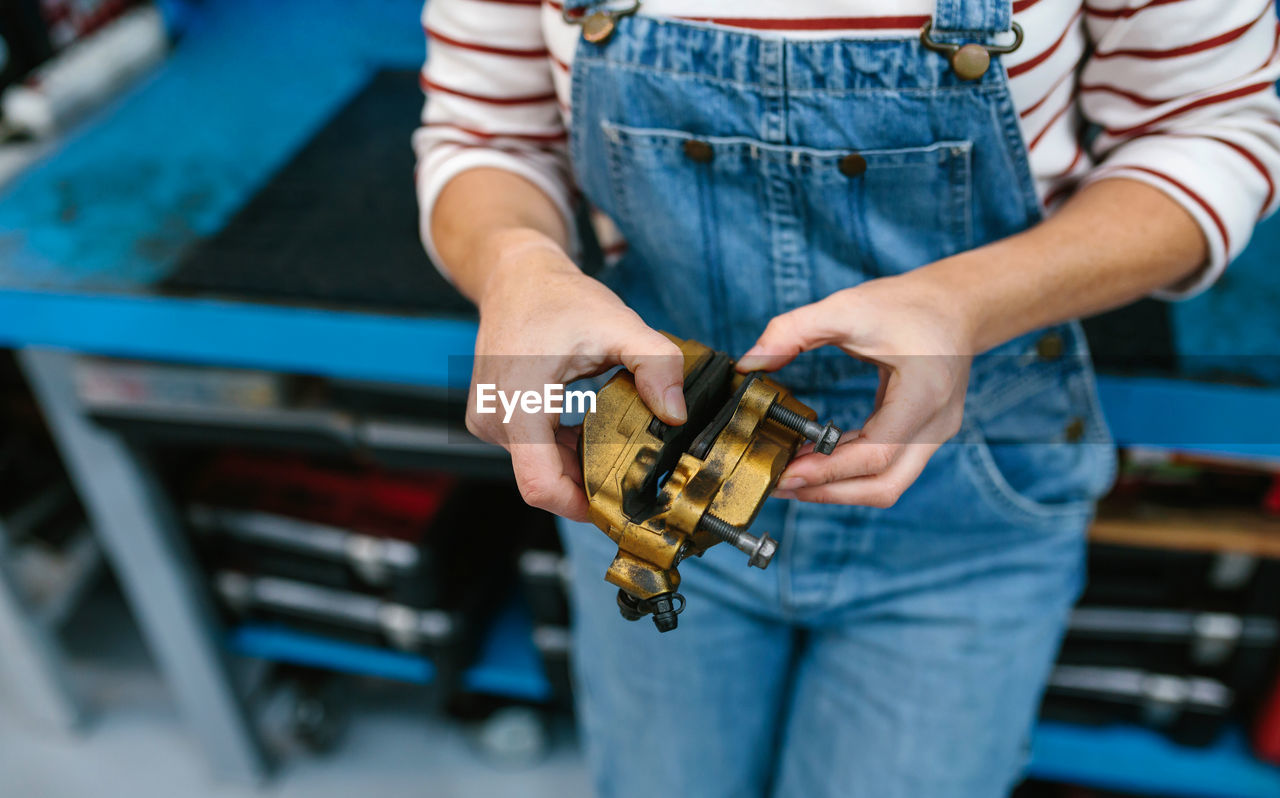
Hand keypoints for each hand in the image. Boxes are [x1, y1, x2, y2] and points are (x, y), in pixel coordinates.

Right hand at [467, 231, 686, 520]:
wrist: (517, 276)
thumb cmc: (558, 297)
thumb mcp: (618, 324)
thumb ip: (656, 365)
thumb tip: (676, 413)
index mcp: (519, 403)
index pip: (540, 485)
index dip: (580, 505)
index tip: (616, 506)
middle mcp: (495, 418)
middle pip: (546, 480)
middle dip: (589, 483)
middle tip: (633, 474)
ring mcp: (489, 421)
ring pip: (540, 468)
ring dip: (577, 465)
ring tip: (614, 448)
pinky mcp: (493, 420)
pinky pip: (531, 452)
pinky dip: (563, 451)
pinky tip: (589, 435)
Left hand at [736, 271, 975, 507]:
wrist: (956, 305)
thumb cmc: (907, 304)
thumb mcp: (847, 307)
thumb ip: (794, 330)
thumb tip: (750, 362)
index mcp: (923, 395)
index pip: (876, 455)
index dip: (828, 471)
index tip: (786, 473)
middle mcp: (935, 424)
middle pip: (885, 485)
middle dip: (830, 492)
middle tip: (781, 484)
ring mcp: (934, 435)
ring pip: (887, 484)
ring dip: (838, 487)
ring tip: (790, 474)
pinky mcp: (924, 437)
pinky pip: (887, 468)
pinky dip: (849, 470)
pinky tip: (815, 458)